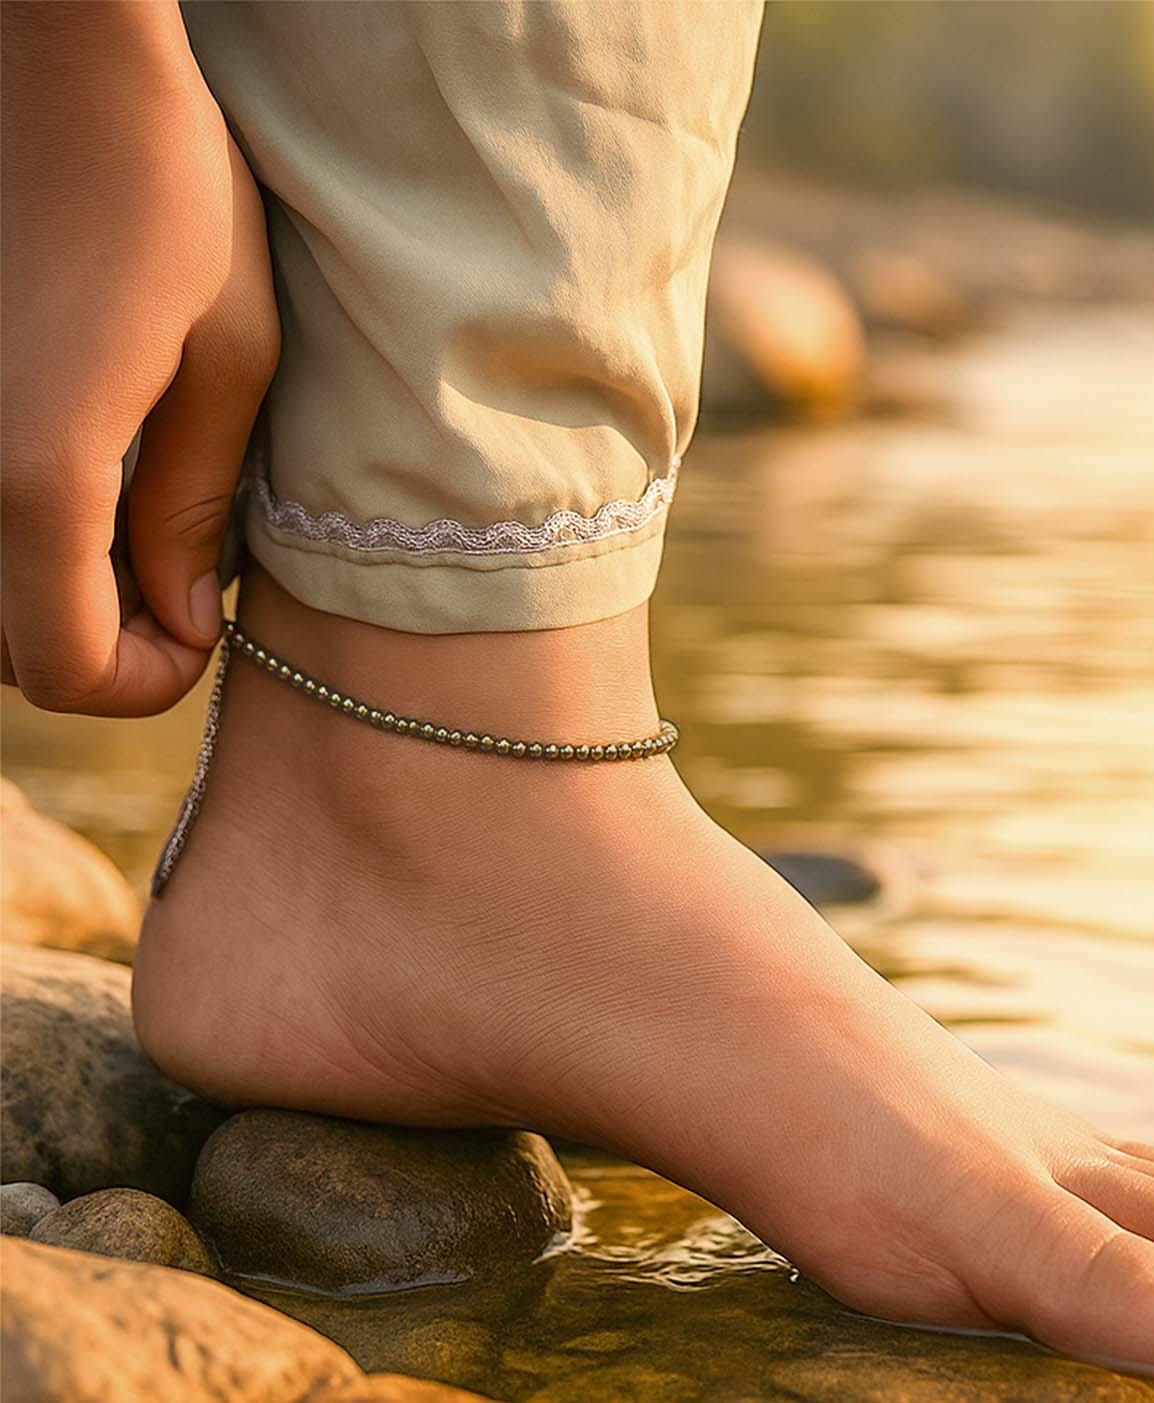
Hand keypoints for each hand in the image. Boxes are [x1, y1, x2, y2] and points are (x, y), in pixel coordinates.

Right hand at [1, 0, 278, 715]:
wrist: (59, 56)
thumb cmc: (167, 195)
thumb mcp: (227, 365)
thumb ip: (192, 510)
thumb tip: (185, 622)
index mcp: (35, 472)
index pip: (62, 671)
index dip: (144, 684)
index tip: (203, 629)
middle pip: (4, 651)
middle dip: (99, 646)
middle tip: (177, 580)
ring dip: (53, 597)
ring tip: (136, 529)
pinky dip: (19, 538)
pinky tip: (79, 478)